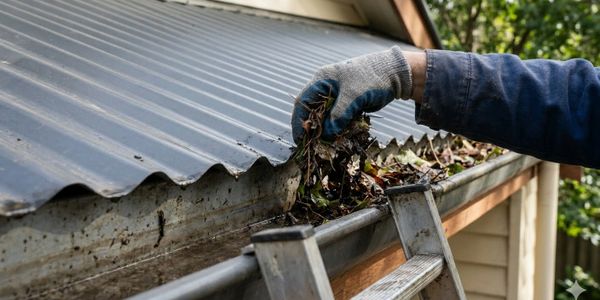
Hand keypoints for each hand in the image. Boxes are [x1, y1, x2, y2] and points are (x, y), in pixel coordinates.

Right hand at [291, 46, 413, 143]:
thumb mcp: (353, 96)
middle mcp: (326, 87)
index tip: (299, 139)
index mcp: (322, 80)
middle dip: (312, 128)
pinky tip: (337, 138)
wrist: (394, 73)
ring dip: (325, 130)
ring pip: (325, 116)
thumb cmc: (372, 78)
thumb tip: (327, 133)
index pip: (302, 102)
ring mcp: (337, 96)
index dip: (299, 121)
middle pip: (312, 111)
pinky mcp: (347, 103)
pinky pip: (337, 118)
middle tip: (312, 145)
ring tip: (325, 145)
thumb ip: (339, 114)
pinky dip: (336, 128)